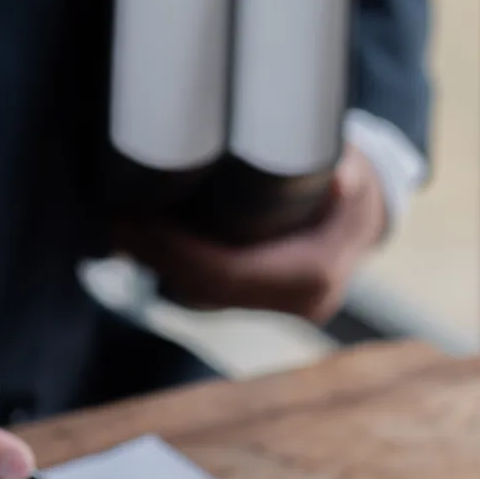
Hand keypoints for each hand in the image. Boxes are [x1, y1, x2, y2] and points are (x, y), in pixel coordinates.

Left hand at [113, 144, 387, 323]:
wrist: (367, 214)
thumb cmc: (358, 182)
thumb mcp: (357, 168)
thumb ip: (348, 173)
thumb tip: (339, 178)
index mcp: (312, 278)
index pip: (227, 272)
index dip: (173, 251)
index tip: (130, 221)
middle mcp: (295, 304)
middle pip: (206, 288)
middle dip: (155, 257)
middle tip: (112, 221)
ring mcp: (276, 310)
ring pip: (203, 295)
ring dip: (157, 266)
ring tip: (119, 228)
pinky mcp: (258, 304)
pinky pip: (209, 292)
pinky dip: (174, 269)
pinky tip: (142, 244)